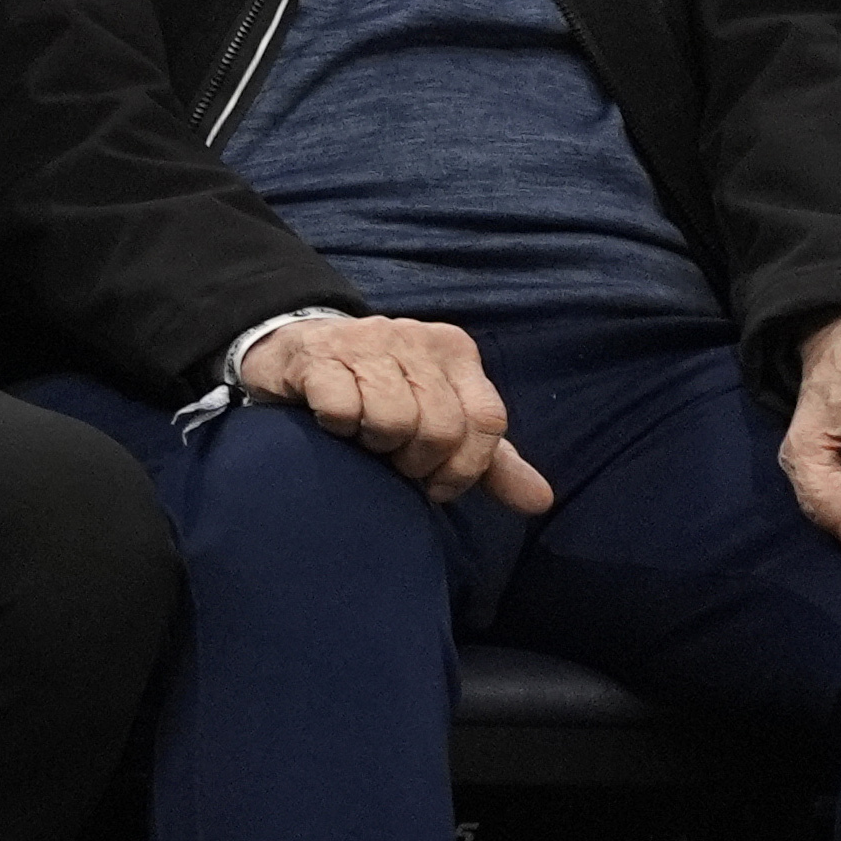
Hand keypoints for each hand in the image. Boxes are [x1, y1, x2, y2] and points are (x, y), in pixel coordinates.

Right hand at [238, 312, 552, 510]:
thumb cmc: (379, 395)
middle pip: (441, 426)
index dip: (464, 467)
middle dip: (415, 461)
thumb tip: (540, 502)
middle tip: (391, 461)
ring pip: (393, 419)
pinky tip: (332, 423)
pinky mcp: (318, 355)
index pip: (486, 420)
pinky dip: (338, 428)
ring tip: (362, 438)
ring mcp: (365, 342)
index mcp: (455, 351)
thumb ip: (491, 462)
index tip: (434, 485)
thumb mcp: (442, 423)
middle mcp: (416, 339)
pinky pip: (342, 408)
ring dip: (374, 444)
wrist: (300, 352)